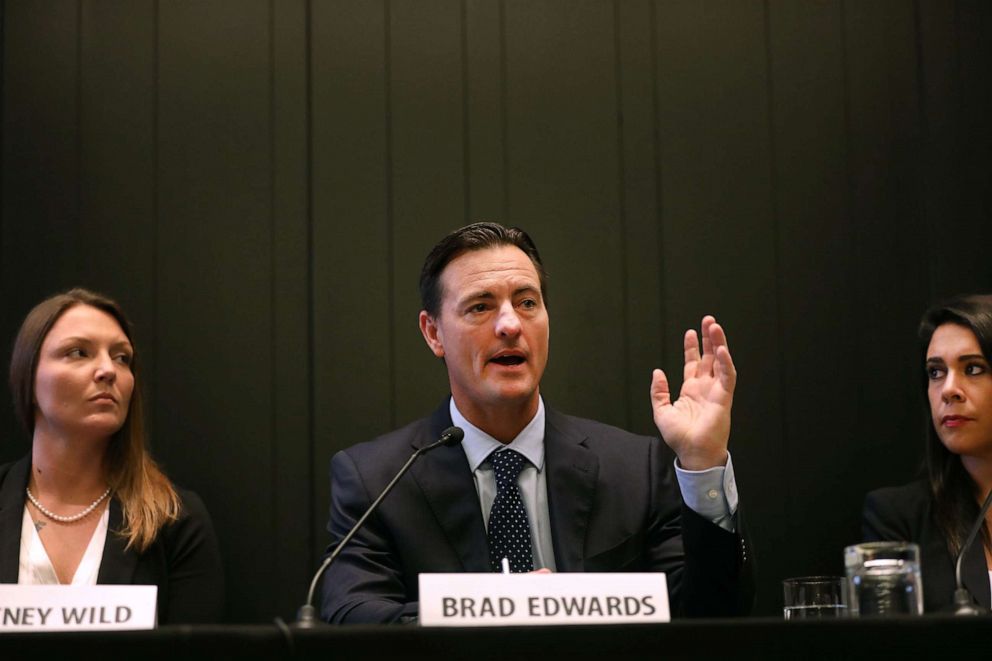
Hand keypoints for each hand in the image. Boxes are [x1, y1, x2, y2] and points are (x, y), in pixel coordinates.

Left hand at [650, 315, 735, 470]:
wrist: (692, 453)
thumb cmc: (679, 437)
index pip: (692, 363)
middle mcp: (705, 388)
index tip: (690, 332)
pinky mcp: (724, 398)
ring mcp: (716, 391)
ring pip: (720, 362)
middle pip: (708, 357)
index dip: (691, 347)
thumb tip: (657, 371)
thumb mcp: (661, 411)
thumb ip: (658, 391)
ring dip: (719, 344)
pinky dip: (726, 362)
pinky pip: (728, 376)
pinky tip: (722, 349)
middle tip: (708, 320)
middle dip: (709, 338)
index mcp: (691, 390)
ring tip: (715, 326)